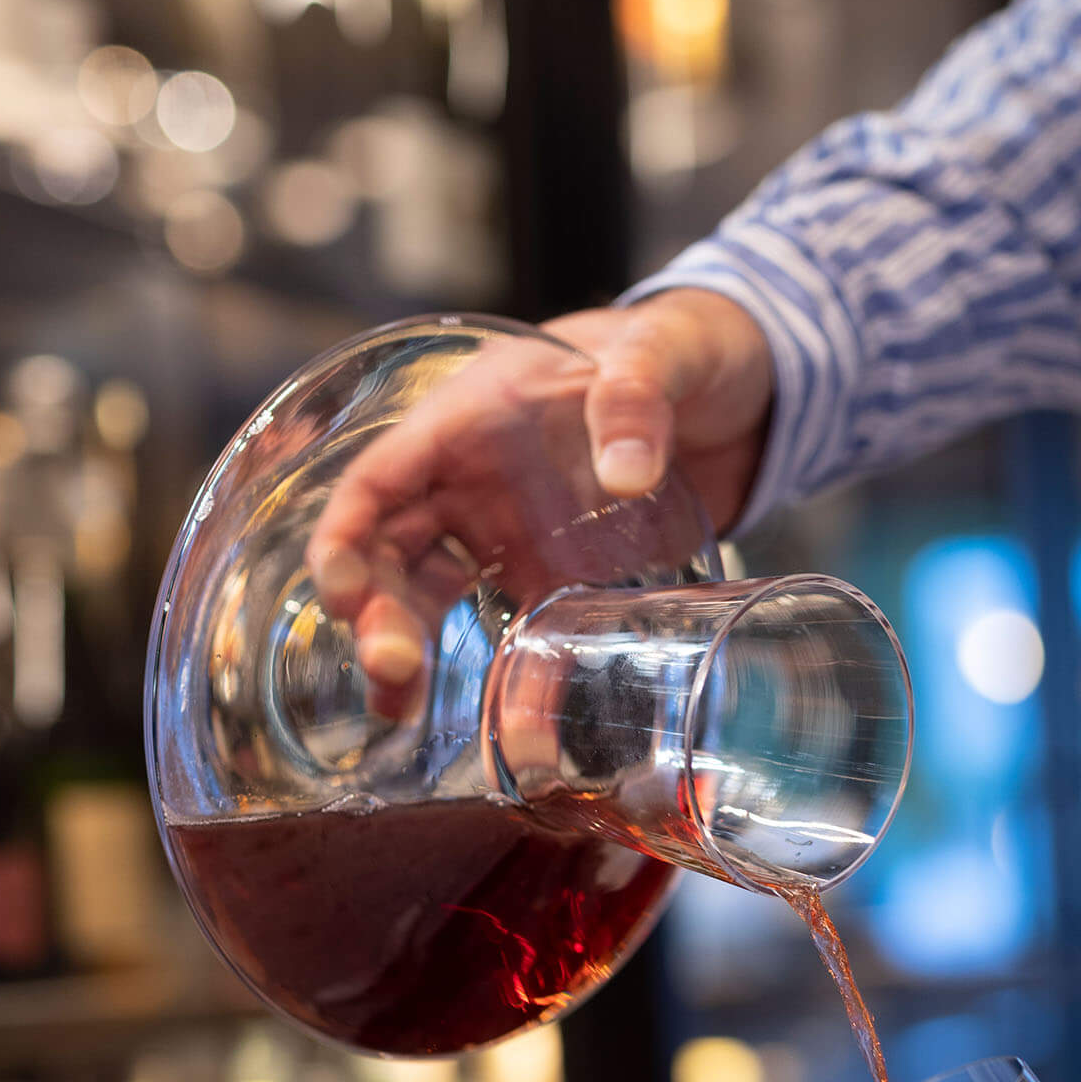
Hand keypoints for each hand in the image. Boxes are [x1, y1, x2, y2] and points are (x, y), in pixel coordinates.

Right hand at [304, 290, 772, 715]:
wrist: (737, 390)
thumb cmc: (683, 350)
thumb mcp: (664, 354)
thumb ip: (637, 397)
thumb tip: (627, 471)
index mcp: (473, 418)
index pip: (382, 477)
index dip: (349, 533)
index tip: (343, 591)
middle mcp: (473, 481)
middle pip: (394, 549)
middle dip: (377, 611)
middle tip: (390, 672)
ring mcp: (507, 532)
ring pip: (431, 596)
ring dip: (408, 652)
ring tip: (400, 711)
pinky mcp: (551, 574)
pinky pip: (509, 629)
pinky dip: (498, 678)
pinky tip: (501, 732)